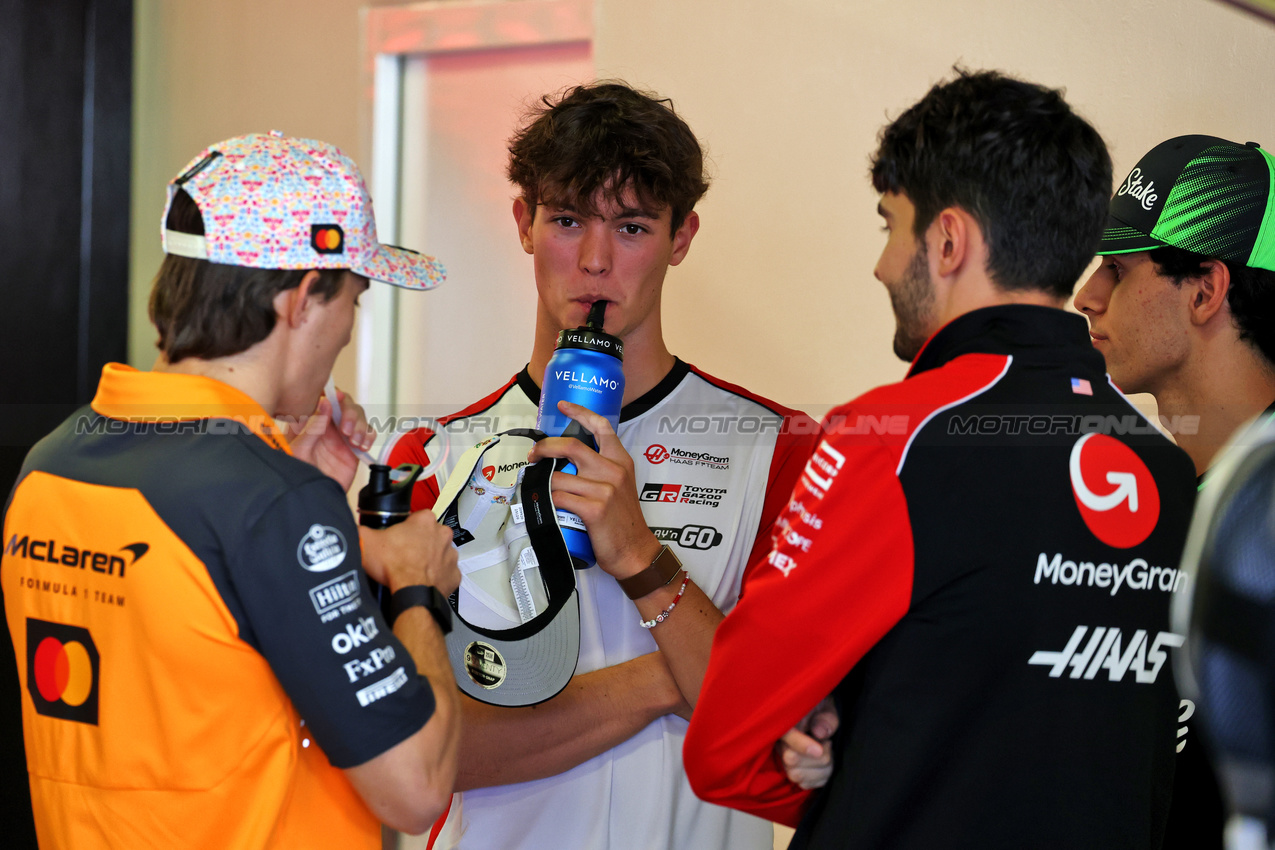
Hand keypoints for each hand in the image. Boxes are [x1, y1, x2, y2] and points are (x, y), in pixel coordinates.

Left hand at [289, 389, 375, 490]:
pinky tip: (362, 446)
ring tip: (355, 441)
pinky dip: (369, 436)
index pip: (323, 399)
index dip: (332, 394)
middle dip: (350, 413)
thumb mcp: (300, 450)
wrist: (312, 501)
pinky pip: (367, 434)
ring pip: (358, 417)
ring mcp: (341, 437)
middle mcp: (327, 427)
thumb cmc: (298, 477)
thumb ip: (312, 428)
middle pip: (345, 405)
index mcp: (309, 423)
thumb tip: (324, 404)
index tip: (337, 397)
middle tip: (347, 429)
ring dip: (361, 425)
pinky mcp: (354, 449)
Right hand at [360, 510, 459, 594]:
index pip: (415, 516)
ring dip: (427, 559)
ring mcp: (450, 555)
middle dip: (417, 542)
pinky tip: (421, 579)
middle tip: (401, 554)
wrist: (411, 593)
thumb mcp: (366, 541)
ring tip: (410, 568)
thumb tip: (353, 528)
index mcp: (424, 520)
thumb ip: (359, 529)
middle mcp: (442, 535)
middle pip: (428, 534)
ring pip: (439, 553)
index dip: (404, 526)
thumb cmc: (395, 567)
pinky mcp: (453, 574)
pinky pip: (445, 573)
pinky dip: (435, 576)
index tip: (396, 536)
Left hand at [527, 400, 660, 579]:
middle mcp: (614, 470)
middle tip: (534, 454)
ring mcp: (605, 489)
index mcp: (622, 461)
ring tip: (540, 487)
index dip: (579, 412)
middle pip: (571, 446)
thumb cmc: (623, 521)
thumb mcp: (621, 486)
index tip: (562, 406)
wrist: (635, 551)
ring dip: (544, 482)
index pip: (601, 427)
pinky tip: (549, 504)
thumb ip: (601, 469)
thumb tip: (566, 462)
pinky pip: (560, 497)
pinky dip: (549, 500)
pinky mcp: (594, 508)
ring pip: (559, 476)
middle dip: (545, 447)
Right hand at [775, 696, 838, 789]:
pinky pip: (805, 784)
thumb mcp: (827, 708)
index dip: (801, 745)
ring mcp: (784, 759)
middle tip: (829, 743)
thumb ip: (826, 718)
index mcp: (785, 721)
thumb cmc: (822, 710)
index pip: (785, 735)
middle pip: (791, 760)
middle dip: (819, 757)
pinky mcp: (793, 772)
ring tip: (828, 752)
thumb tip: (819, 732)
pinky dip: (821, 778)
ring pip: (797, 775)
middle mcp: (779, 742)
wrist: (819, 718)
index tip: (819, 749)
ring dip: (822, 768)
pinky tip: (825, 765)